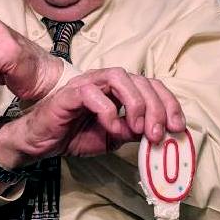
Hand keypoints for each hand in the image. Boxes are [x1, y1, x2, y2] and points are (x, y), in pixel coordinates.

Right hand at [0, 68, 186, 166]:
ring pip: (120, 77)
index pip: (151, 86)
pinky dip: (109, 112)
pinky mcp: (70, 93)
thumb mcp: (114, 138)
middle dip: (156, 107)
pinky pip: (94, 94)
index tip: (177, 127)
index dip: (169, 104)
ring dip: (136, 103)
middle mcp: (105, 82)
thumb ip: (134, 132)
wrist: (42, 142)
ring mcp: (88, 84)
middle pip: (141, 80)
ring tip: (138, 129)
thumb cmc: (75, 135)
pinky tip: (112, 130)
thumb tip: (159, 133)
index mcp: (119, 90)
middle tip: (157, 134)